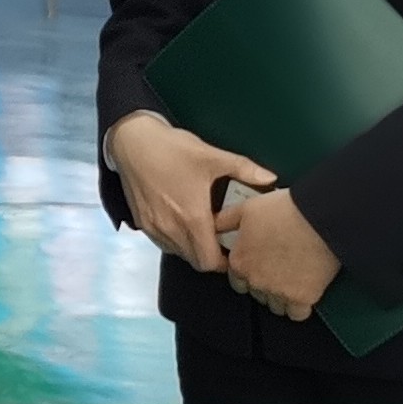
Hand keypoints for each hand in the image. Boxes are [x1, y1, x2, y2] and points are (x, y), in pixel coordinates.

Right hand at [105, 111, 275, 274]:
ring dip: (192, 248)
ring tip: (202, 229)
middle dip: (210, 256)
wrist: (132, 141)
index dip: (224, 262)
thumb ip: (244, 169)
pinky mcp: (141, 222)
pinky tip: (181, 221)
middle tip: (221, 238)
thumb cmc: (171, 149)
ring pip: (178, 253)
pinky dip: (175, 240)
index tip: (232, 248)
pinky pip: (163, 243)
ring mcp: (153, 227)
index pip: (210, 261)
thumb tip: (270, 178)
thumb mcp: (212, 156)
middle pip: (195, 261)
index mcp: (192, 218)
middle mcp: (170, 228)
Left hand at [218, 184, 341, 319]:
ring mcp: (279, 292)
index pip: (236, 280)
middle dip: (264, 284)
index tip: (260, 266)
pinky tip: (303, 294)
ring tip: (292, 279)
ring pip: (274, 306)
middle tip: (279, 269)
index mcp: (240, 261)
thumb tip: (213, 227)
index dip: (248, 273)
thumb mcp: (246, 209)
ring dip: (280, 297)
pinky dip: (299, 308)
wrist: (322, 218)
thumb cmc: (286, 211)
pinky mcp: (303, 298)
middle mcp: (255, 280)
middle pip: (256, 293)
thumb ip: (225, 221)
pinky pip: (296, 314)